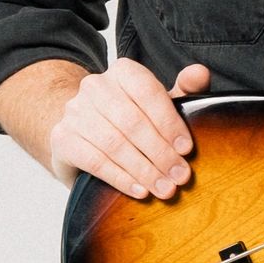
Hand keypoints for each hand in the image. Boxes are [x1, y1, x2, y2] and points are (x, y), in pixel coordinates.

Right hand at [49, 61, 211, 197]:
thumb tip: (200, 73)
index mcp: (122, 71)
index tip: (186, 149)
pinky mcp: (62, 138)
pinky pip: (94, 161)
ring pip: (113, 143)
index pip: (147, 91)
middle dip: (160, 153)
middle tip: (180, 177)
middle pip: (131, 121)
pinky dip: (120, 178)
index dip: (169, 122)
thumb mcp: (159, 103)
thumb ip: (184, 89)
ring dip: (143, 170)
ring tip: (164, 189)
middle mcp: (95, 86)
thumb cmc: (130, 117)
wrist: (83, 133)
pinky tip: (139, 191)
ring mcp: (75, 111)